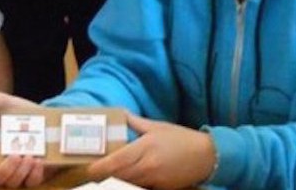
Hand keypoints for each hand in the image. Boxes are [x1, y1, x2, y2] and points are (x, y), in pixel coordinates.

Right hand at [0, 93, 59, 186]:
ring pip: (15, 183)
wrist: (47, 119)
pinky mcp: (36, 175)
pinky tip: (39, 162)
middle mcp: (4, 167)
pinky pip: (33, 182)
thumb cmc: (23, 114)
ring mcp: (20, 173)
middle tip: (14, 155)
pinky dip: (35, 174)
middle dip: (5, 170)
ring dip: (21, 172)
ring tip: (29, 156)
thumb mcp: (12, 105)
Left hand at [86, 114, 215, 189]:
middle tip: (92, 172)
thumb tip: (119, 114)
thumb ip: (136, 123)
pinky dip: (130, 185)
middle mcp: (148, 166)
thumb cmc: (181, 138)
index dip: (99, 168)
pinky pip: (139, 188)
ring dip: (115, 181)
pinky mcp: (161, 189)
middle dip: (103, 176)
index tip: (88, 168)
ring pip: (127, 184)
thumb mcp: (158, 127)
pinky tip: (125, 180)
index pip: (116, 161)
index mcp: (146, 147)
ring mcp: (155, 179)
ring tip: (105, 176)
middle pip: (118, 176)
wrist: (207, 156)